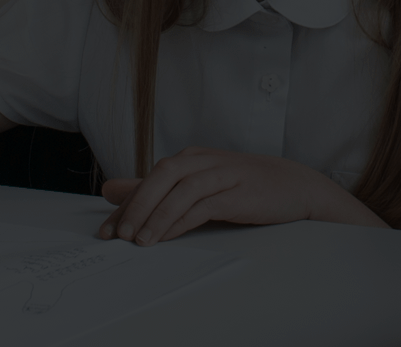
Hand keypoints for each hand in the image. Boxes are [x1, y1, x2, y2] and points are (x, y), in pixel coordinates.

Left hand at [97, 146, 385, 244]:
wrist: (293, 185)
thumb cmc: (243, 185)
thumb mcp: (195, 183)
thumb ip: (154, 188)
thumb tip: (111, 190)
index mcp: (190, 157)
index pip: (149, 177)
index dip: (125, 203)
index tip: (106, 229)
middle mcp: (203, 161)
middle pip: (161, 176)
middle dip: (136, 206)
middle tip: (118, 235)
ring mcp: (221, 175)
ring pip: (181, 191)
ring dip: (157, 216)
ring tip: (139, 242)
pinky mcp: (237, 194)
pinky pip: (204, 206)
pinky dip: (182, 221)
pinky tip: (168, 236)